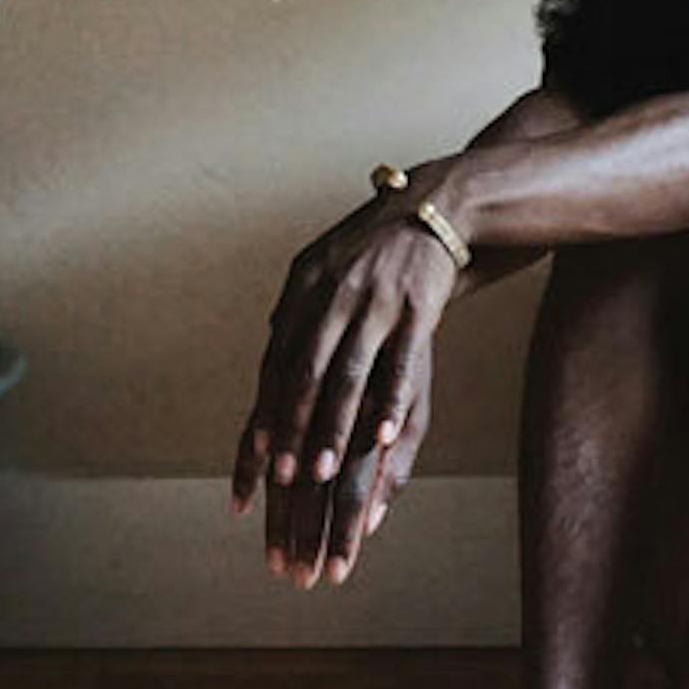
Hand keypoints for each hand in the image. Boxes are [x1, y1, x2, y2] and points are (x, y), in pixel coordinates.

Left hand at [232, 193, 456, 583]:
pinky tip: (378, 436)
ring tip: (321, 472)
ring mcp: (374, 304)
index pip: (276, 363)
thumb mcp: (320, 270)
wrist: (430, 211)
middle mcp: (331, 298)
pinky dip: (387, 402)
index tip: (258, 457)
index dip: (267, 410)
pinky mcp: (415, 310)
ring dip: (331, 427)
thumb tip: (270, 357)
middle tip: (283, 477)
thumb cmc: (369, 251)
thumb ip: (295, 316)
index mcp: (301, 292)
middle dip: (291, 428)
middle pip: (304, 375)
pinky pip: (398, 364)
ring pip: (347, 375)